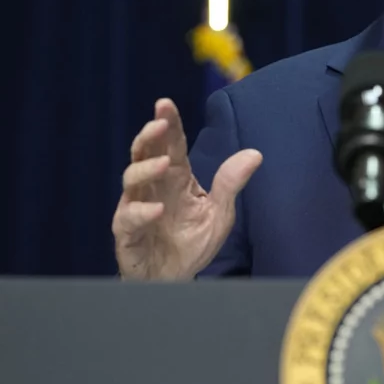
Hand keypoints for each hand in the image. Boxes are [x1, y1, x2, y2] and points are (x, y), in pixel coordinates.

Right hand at [112, 98, 261, 279]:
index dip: (167, 123)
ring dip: (146, 169)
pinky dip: (141, 212)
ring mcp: (136, 207)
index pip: (170, 145)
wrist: (176, 279)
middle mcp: (153, 187)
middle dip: (149, 135)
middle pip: (145, 153)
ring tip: (164, 164)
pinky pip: (128, 218)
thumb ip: (231, 183)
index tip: (165, 103)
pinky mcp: (127, 233)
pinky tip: (157, 209)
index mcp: (176, 178)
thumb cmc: (193, 242)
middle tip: (159, 123)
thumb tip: (255, 154)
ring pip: (131, 179)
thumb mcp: (220, 213)